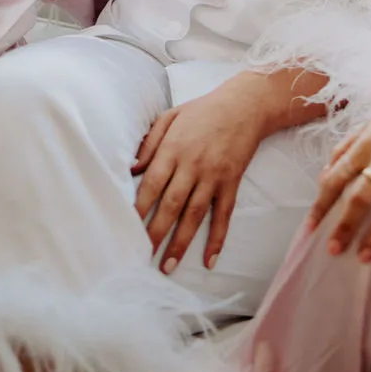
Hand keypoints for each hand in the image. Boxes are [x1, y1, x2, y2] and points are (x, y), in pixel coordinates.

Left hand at [133, 73, 284, 274]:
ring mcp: (214, 176)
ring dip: (181, 242)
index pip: (152, 183)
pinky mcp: (231, 182)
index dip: (139, 207)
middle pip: (171, 204)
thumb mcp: (170, 116)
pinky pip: (224, 215)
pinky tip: (209, 260)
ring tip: (168, 266)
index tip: (125, 227)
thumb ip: (149, 143)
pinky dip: (217, 239)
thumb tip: (131, 169)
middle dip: (156, 232)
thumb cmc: (203, 110)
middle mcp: (192, 165)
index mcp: (173, 148)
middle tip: (143, 257)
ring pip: (195, 214)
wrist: (245, 105)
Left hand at [309, 108, 370, 262]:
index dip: (321, 204)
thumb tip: (324, 175)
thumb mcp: (363, 127)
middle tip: (334, 249)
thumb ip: (343, 150)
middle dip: (346, 225)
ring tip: (365, 257)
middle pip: (361, 197)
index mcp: (363, 146)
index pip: (336, 179)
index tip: (311, 227)